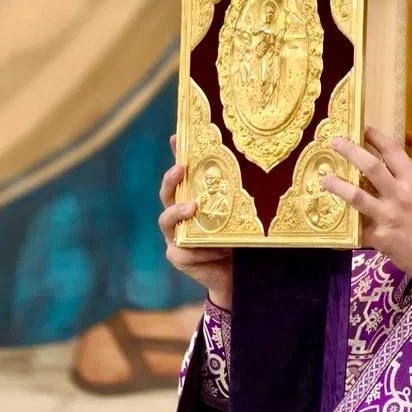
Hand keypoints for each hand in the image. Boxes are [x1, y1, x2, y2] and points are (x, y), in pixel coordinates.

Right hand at [158, 135, 233, 309]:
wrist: (235, 275)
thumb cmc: (236, 239)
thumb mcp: (237, 215)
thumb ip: (234, 196)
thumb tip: (244, 162)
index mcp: (191, 200)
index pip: (182, 174)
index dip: (177, 154)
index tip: (177, 137)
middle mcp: (179, 215)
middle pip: (167, 193)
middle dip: (171, 180)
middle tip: (180, 169)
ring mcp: (175, 236)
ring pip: (167, 221)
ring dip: (178, 213)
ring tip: (192, 207)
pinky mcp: (179, 257)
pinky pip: (183, 252)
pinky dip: (200, 250)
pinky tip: (216, 249)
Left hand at [322, 127, 411, 281]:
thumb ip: (408, 182)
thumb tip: (387, 167)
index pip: (394, 153)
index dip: (377, 138)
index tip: (365, 130)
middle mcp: (400, 196)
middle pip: (371, 167)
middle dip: (351, 151)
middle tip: (336, 142)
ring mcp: (388, 217)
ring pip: (357, 196)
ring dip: (338, 185)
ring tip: (325, 179)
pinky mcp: (378, 237)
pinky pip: (359, 225)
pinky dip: (349, 222)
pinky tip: (339, 219)